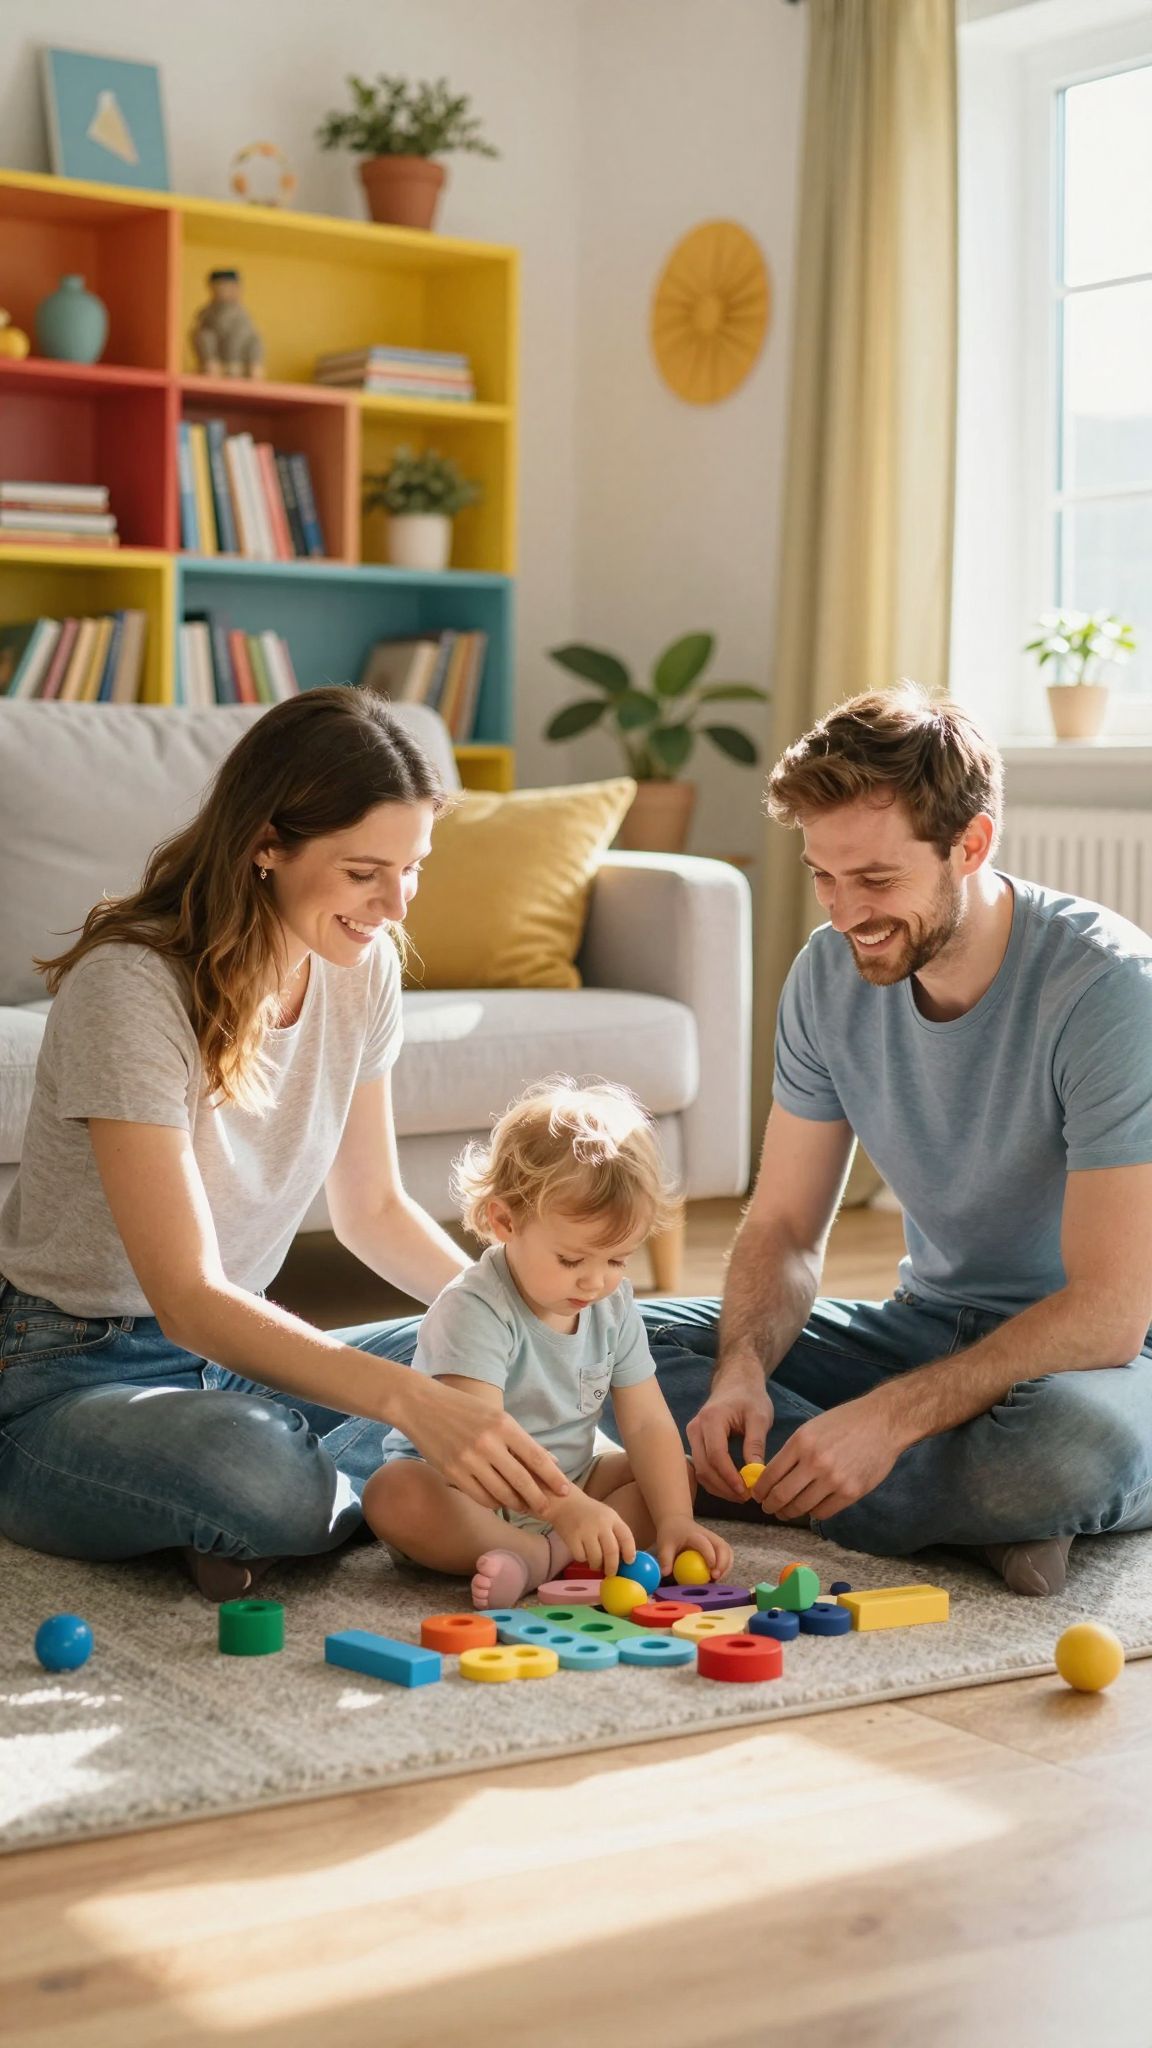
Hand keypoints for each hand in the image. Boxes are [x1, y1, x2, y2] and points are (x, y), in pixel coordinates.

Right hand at [403, 1377, 568, 1516]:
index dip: (554, 1477)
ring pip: (502, 1493)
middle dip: (539, 1498)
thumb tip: (551, 1461)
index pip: (537, 1457)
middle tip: (547, 1509)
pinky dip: (494, 1502)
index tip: (565, 1490)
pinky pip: (480, 1496)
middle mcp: (488, 1443)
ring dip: (516, 1503)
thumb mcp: (497, 1416)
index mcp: (503, 1425)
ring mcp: (469, 1460)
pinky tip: (500, 1501)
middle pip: (522, 1480)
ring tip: (524, 1506)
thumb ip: (523, 1440)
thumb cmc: (464, 1408)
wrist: (421, 1405)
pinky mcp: (452, 1473)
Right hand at [549, 1492, 636, 1576]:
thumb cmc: (589, 1512)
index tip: (629, 1562)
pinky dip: (583, 1559)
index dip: (630, 1552)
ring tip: (595, 1564)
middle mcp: (600, 1524)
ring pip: (596, 1558)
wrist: (565, 1503)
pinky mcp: (572, 1538)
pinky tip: (582, 1553)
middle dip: (612, 1567)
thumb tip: (624, 1558)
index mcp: (612, 1518)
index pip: (627, 1537)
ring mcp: (585, 1531)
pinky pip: (581, 1557)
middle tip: (611, 1573)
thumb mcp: (607, 1516)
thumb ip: (615, 1533)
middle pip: (611, 1552)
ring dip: (597, 1566)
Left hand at [653, 1517, 733, 1583]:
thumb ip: (665, 1558)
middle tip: (715, 1578)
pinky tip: (718, 1576)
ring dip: (727, 1566)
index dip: (710, 1556)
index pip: (705, 1544)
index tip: (711, 1570)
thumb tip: (665, 1574)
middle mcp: (708, 1535)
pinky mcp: (717, 1545)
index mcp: (695, 1534)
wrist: (677, 1522)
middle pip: (722, 1547)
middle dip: (723, 1563)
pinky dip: (726, 1566)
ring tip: (718, 1579)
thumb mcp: (664, 1544)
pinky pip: (727, 1555)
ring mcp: (715, 1539)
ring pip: (728, 1551)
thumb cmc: (670, 1533)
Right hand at [685, 1372, 775, 1502]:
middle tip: (746, 1498)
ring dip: (719, 1487)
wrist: (736, 1382)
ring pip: (700, 1470)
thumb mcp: (759, 1417)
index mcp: (711, 1419)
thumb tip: (756, 1474)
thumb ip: (756, 1444)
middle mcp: (695, 1429)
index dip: (729, 1476)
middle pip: (703, 1466)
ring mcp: (692, 1436)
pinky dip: (714, 1481)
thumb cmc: (749, 1397)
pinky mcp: (695, 1443)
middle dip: (724, 1487)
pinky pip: (700, 1467)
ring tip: (742, 1495)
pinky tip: (731, 1487)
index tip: (746, 1491)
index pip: (715, 1455)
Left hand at [752, 1393, 907, 1522]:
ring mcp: (834, 1479)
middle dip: (770, 1506)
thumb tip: (773, 1477)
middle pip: (781, 1495)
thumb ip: (792, 1452)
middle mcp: (815, 1462)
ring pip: (801, 1507)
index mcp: (801, 1442)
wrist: (883, 1422)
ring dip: (789, 1512)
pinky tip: (811, 1507)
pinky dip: (813, 1512)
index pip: (770, 1475)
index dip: (760, 1490)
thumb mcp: (811, 1428)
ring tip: (786, 1512)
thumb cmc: (845, 1422)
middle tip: (768, 1508)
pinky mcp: (851, 1492)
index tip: (758, 1495)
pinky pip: (823, 1512)